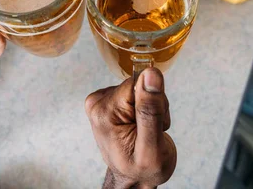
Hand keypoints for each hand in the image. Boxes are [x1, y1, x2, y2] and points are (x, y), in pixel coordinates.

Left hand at [85, 68, 175, 188]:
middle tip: (151, 131)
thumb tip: (151, 74)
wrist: (134, 179)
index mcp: (104, 112)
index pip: (137, 83)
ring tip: (147, 131)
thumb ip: (151, 109)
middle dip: (153, 106)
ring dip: (152, 109)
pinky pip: (138, 92)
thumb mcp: (152, 147)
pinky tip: (143, 126)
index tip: (152, 123)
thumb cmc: (142, 169)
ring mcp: (103, 101)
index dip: (153, 101)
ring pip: (141, 88)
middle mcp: (98, 103)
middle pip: (140, 85)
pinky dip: (147, 109)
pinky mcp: (110, 100)